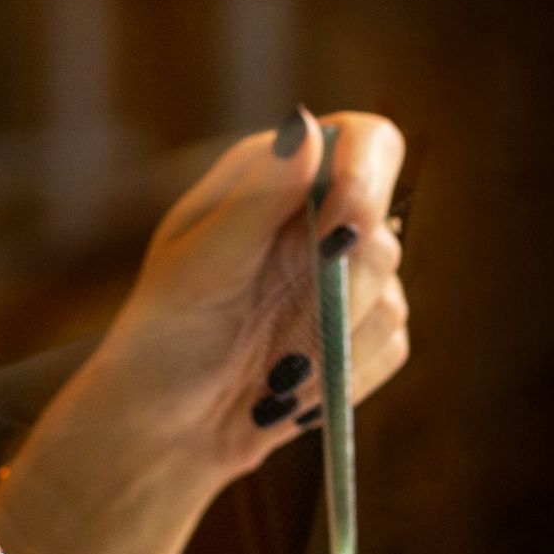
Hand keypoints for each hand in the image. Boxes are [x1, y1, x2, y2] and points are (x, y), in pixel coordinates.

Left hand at [24, 109, 409, 494]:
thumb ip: (257, 200)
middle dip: (340, 291)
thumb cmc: (161, 337)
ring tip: (271, 372)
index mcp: (278, 179)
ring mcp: (348, 282)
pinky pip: (390, 348)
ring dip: (332, 346)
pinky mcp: (364, 338)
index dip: (367, 179)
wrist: (165, 428)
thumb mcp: (197, 267)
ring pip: (392, 298)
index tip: (335, 233)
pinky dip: (343, 377)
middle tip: (285, 335)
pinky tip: (292, 391)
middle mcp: (321, 221)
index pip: (366, 143)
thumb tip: (306, 126)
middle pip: (384, 231)